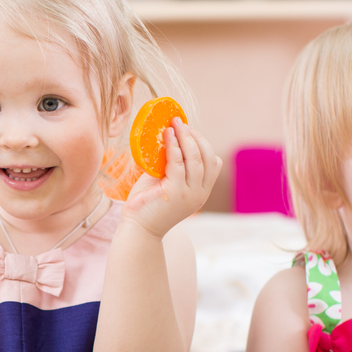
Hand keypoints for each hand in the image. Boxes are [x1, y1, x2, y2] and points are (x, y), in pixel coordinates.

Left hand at [123, 118, 221, 237]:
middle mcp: (200, 192)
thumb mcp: (165, 181)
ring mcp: (190, 193)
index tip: (189, 131)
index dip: (203, 144)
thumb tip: (166, 139)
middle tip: (181, 122)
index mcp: (201, 190)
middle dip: (196, 136)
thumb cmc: (147, 204)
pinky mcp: (175, 192)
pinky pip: (178, 163)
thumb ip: (170, 165)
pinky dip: (174, 146)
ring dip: (186, 137)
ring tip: (174, 124)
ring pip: (196, 158)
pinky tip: (167, 135)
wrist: (138, 228)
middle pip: (207, 157)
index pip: (213, 163)